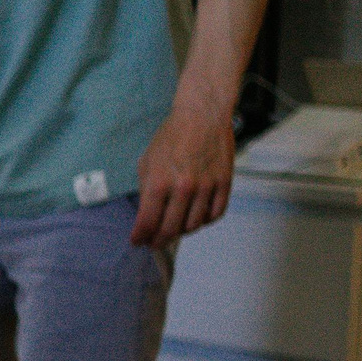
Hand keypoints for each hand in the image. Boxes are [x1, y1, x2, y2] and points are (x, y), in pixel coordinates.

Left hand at [132, 95, 234, 244]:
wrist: (201, 117)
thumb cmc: (171, 138)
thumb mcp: (147, 162)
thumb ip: (146, 190)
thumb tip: (146, 215)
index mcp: (159, 183)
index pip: (147, 222)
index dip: (140, 237)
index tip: (137, 241)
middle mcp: (183, 188)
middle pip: (171, 230)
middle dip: (159, 240)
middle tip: (154, 243)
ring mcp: (206, 188)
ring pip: (194, 225)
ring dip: (182, 232)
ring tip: (174, 230)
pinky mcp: (224, 184)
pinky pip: (215, 215)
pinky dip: (204, 222)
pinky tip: (196, 219)